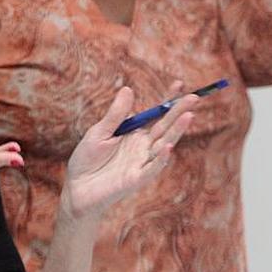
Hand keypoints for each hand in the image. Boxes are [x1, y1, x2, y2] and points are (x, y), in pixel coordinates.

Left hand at [61, 84, 195, 220]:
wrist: (77, 188)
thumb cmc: (87, 159)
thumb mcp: (99, 132)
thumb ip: (115, 115)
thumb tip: (128, 89)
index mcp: (134, 133)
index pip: (155, 114)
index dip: (167, 100)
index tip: (179, 84)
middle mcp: (143, 146)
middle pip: (165, 126)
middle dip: (179, 112)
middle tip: (193, 97)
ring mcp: (142, 162)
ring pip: (164, 144)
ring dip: (176, 131)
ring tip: (188, 115)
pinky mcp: (137, 179)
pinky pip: (152, 168)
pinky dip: (161, 158)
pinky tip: (168, 146)